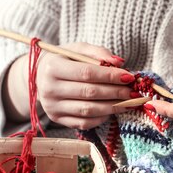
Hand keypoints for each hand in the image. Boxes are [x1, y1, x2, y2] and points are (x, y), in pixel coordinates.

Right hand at [5, 42, 134, 129]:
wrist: (39, 76)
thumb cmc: (64, 60)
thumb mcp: (77, 49)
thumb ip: (98, 52)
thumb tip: (120, 63)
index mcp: (52, 68)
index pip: (87, 73)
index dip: (110, 76)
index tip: (129, 77)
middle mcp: (49, 89)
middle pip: (89, 93)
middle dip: (116, 92)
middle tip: (133, 91)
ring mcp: (52, 107)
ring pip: (88, 110)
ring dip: (113, 107)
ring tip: (128, 102)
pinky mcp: (57, 119)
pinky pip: (84, 123)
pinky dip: (102, 117)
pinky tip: (112, 110)